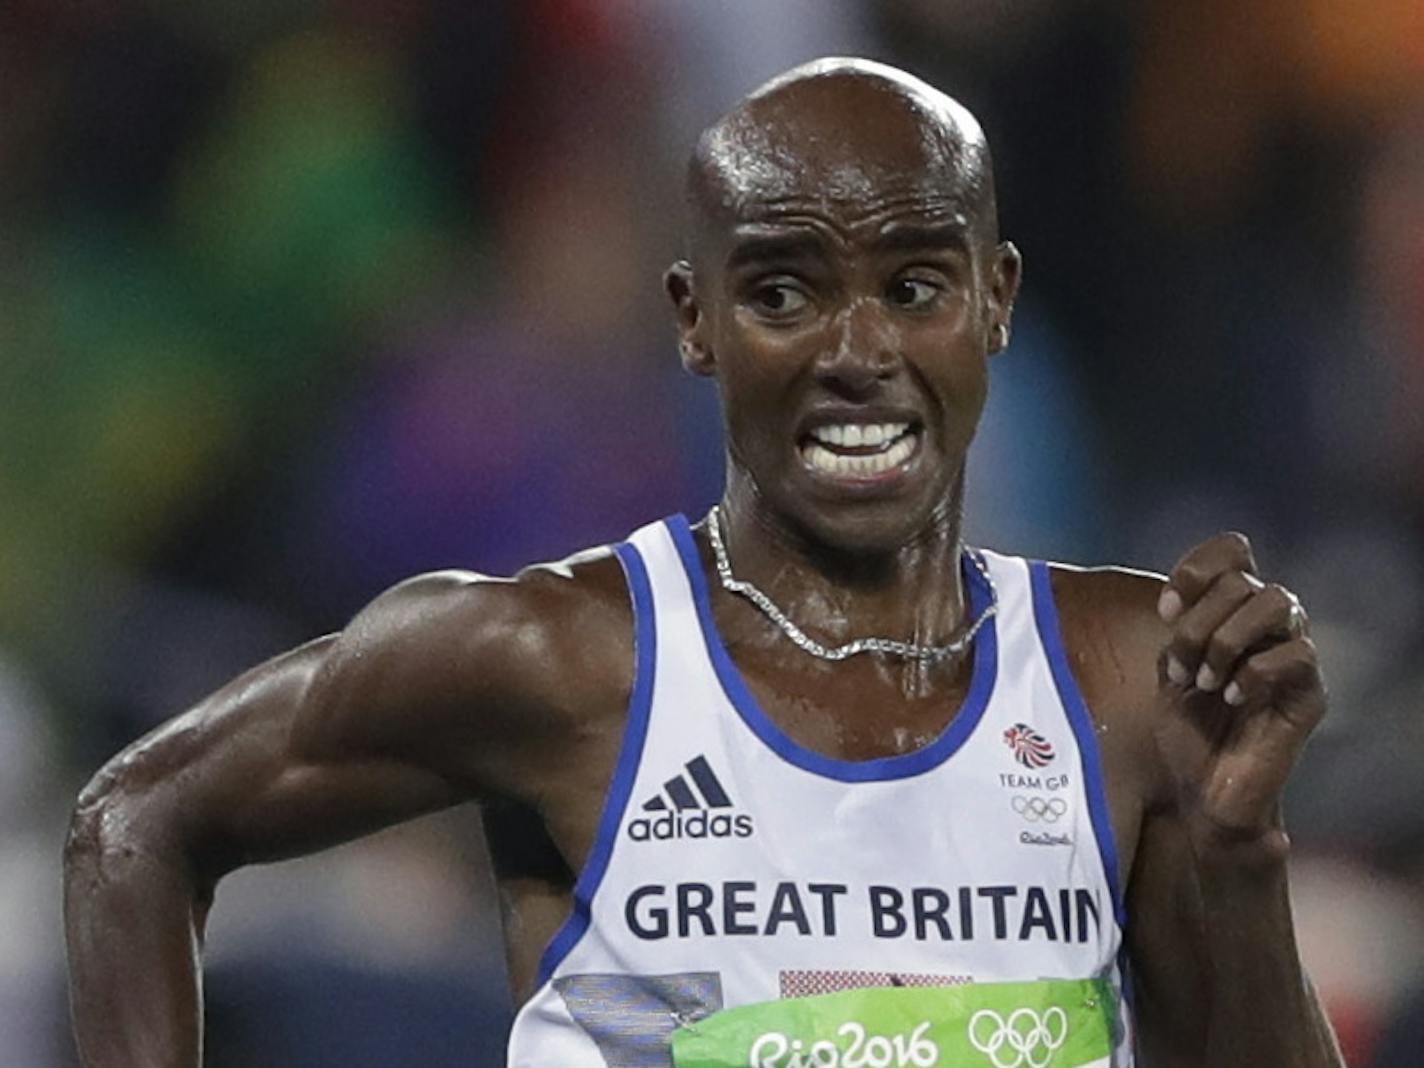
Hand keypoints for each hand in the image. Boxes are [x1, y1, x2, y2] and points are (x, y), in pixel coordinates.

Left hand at [1153, 533, 1325, 851]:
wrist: (1204, 793)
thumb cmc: (1187, 731)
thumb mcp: (1168, 669)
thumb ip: (1177, 630)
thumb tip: (1175, 602)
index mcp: (1231, 611)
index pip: (1233, 551)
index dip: (1197, 568)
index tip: (1165, 611)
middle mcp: (1267, 625)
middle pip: (1243, 580)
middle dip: (1198, 622)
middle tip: (1180, 667)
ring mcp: (1291, 655)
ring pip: (1278, 602)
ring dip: (1227, 639)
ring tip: (1204, 680)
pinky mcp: (1309, 692)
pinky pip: (1295, 654)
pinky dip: (1253, 672)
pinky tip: (1229, 698)